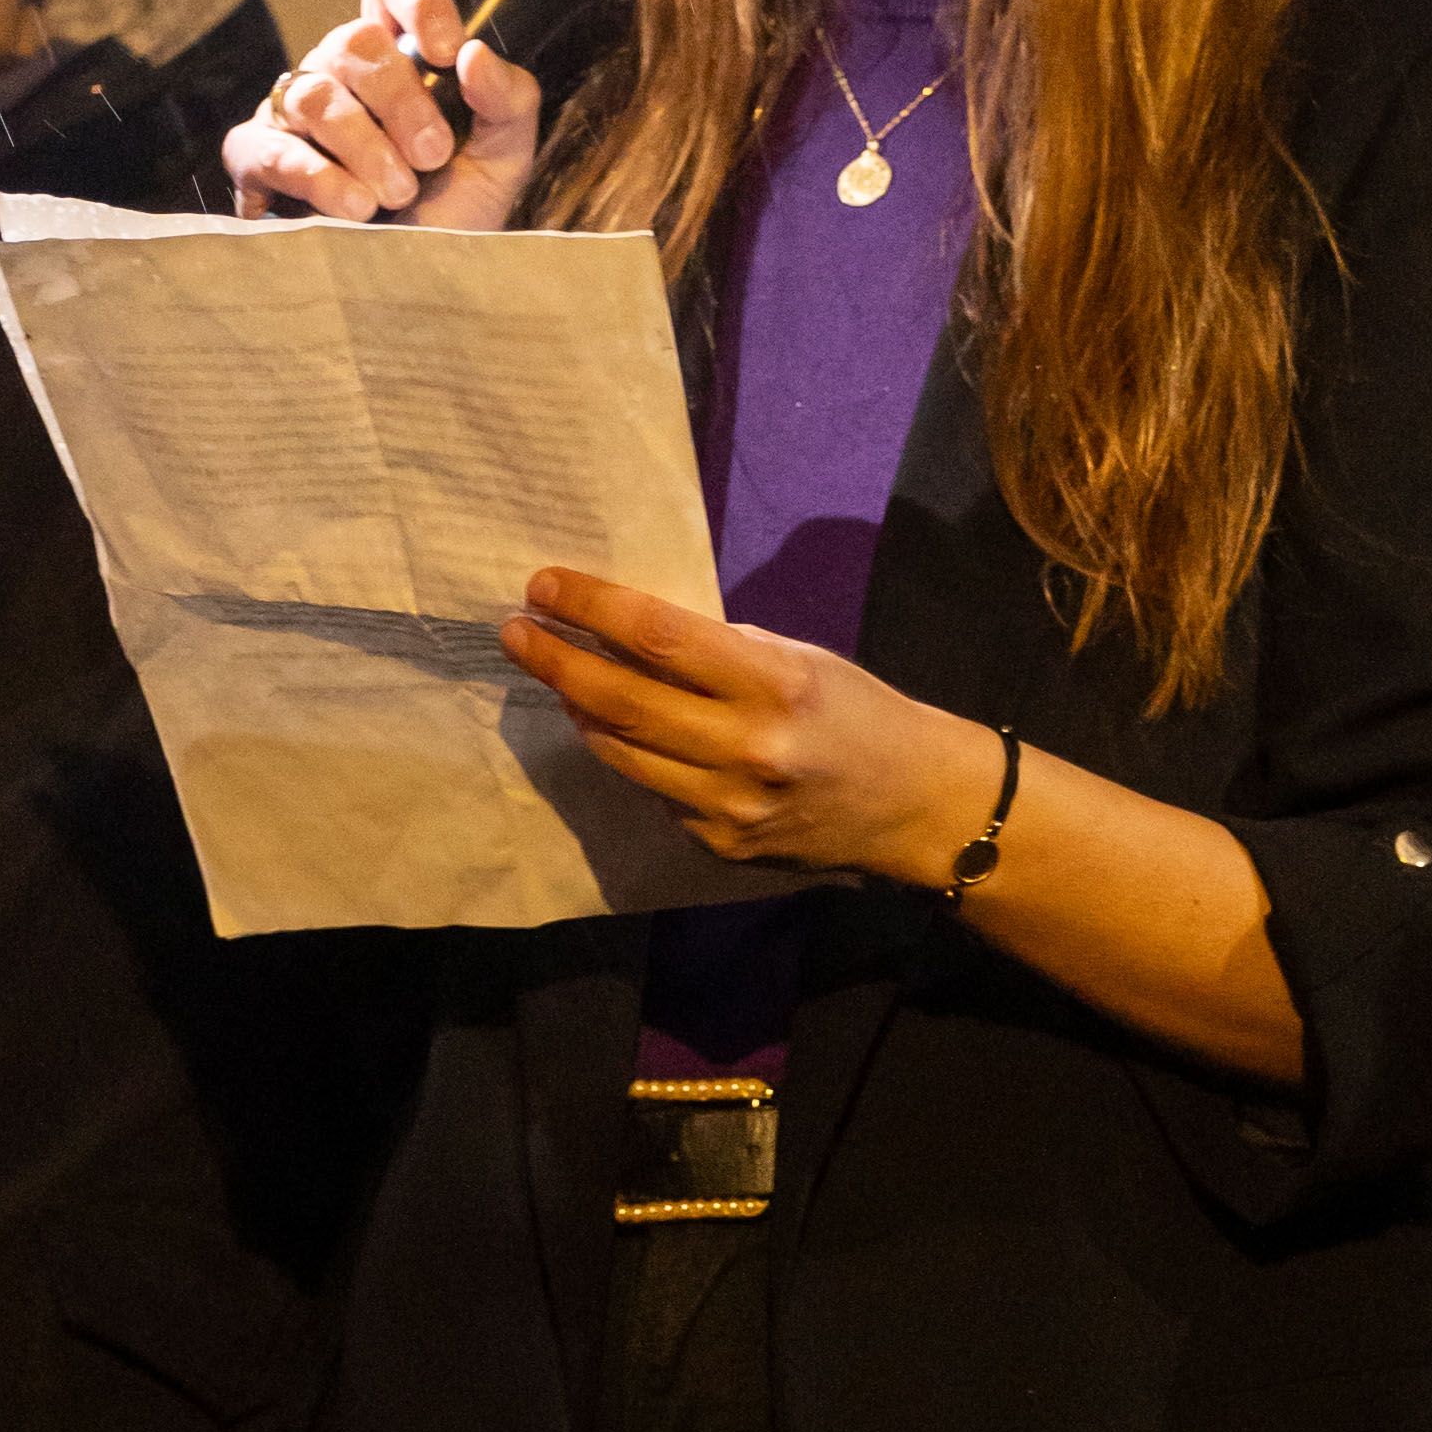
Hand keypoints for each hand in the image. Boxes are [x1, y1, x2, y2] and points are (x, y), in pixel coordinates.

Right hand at [226, 0, 542, 222]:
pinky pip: (268, 146)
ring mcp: (292, 112)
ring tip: (396, 194)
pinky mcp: (256, 161)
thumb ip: (507, 101)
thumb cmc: (454, 217)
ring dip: (364, 146)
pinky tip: (354, 209)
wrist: (414, 290)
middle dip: (402, 101)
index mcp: (401, 56)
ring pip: (313, 93)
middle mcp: (341, 72)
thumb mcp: (503, 160)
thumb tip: (473, 54)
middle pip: (354, 40)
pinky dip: (316, 177)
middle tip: (432, 156)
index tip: (447, 52)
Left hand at [504, 566, 993, 881]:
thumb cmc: (857, 713)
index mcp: (775, 684)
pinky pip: (654, 792)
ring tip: (557, 676)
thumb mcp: (799, 660)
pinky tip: (628, 733)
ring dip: (581, 710)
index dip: (592, 607)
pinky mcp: (719, 846)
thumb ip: (719, 652)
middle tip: (515, 632)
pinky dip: (632, 756)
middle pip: (623, 702)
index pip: (659, 637)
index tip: (543, 586)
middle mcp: (748, 749)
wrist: (916, 806)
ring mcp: (729, 807)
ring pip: (622, 753)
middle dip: (557, 662)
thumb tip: (627, 635)